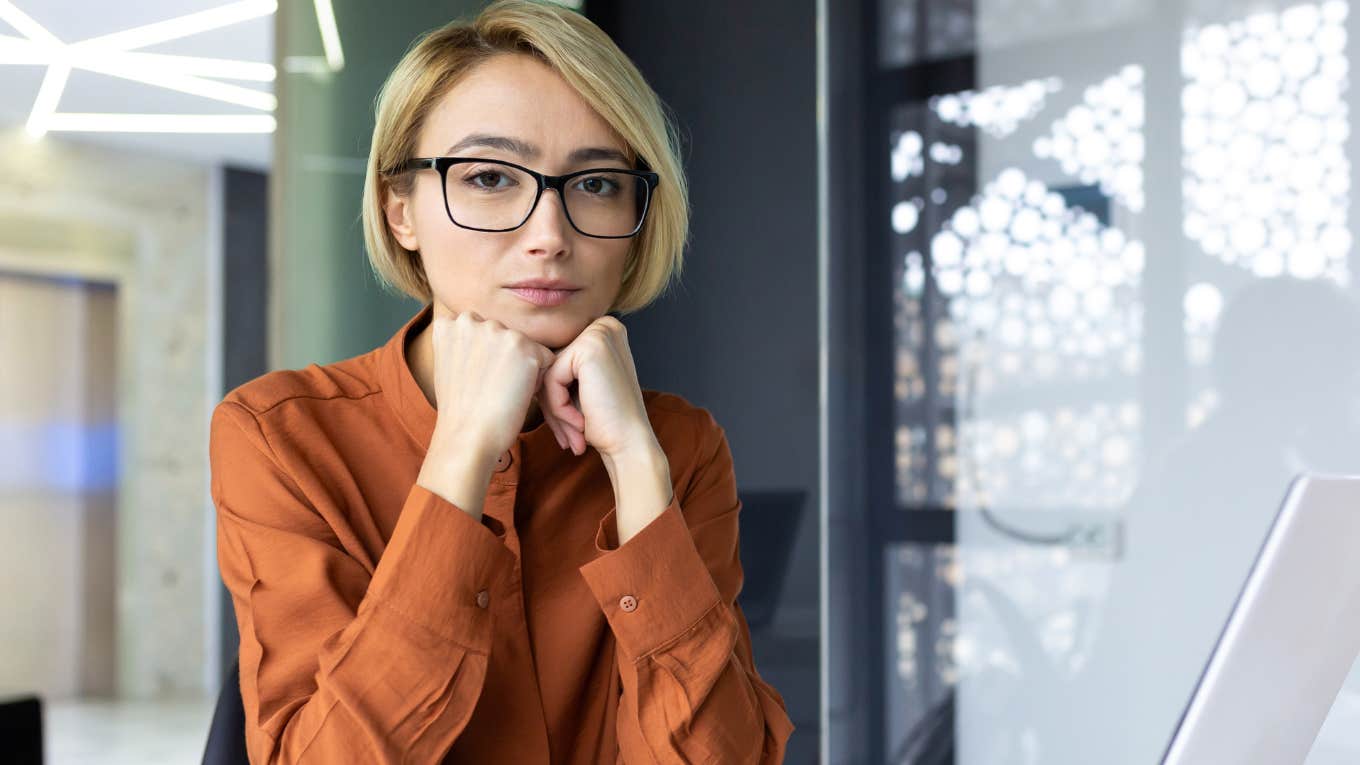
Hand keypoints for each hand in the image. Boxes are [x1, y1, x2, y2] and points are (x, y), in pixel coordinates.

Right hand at [426, 302, 555, 465]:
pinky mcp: (524, 346)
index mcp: (449, 324)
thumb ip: (465, 343)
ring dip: (523, 367)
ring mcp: (497, 331)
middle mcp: (471, 320)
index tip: (476, 379)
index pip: (482, 330)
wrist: (468, 436)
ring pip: (526, 346)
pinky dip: (538, 378)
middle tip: (490, 388)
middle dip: (505, 358)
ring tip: (502, 391)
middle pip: (505, 335)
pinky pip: (546, 358)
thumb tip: (487, 339)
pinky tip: (518, 394)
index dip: (486, 357)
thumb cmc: (461, 410)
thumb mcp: (449, 366)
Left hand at [536, 315, 656, 458]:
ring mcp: (598, 333)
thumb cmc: (605, 422)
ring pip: (547, 372)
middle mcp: (603, 326)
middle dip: (552, 403)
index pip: (557, 359)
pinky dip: (558, 407)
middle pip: (551, 363)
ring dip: (554, 409)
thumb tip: (523, 361)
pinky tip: (580, 423)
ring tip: (572, 435)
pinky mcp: (589, 349)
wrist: (630, 443)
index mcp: (604, 330)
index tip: (564, 427)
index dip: (554, 395)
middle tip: (567, 437)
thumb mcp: (580, 386)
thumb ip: (559, 368)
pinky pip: (551, 379)